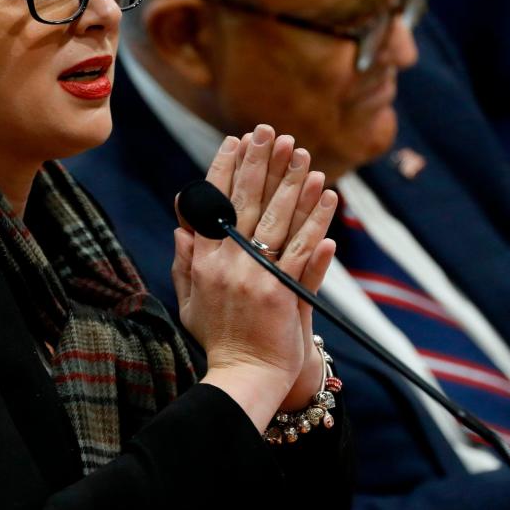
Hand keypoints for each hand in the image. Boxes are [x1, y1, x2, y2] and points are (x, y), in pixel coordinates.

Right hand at [172, 125, 336, 428]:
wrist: (243, 378)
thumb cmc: (217, 340)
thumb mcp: (190, 301)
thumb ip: (185, 262)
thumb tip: (182, 226)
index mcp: (203, 261)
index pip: (213, 203)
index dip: (225, 169)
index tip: (236, 140)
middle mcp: (228, 263)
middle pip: (245, 202)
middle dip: (260, 163)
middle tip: (271, 131)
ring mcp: (257, 276)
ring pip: (277, 218)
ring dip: (292, 182)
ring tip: (303, 153)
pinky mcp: (284, 291)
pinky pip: (303, 248)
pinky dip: (316, 219)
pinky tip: (327, 195)